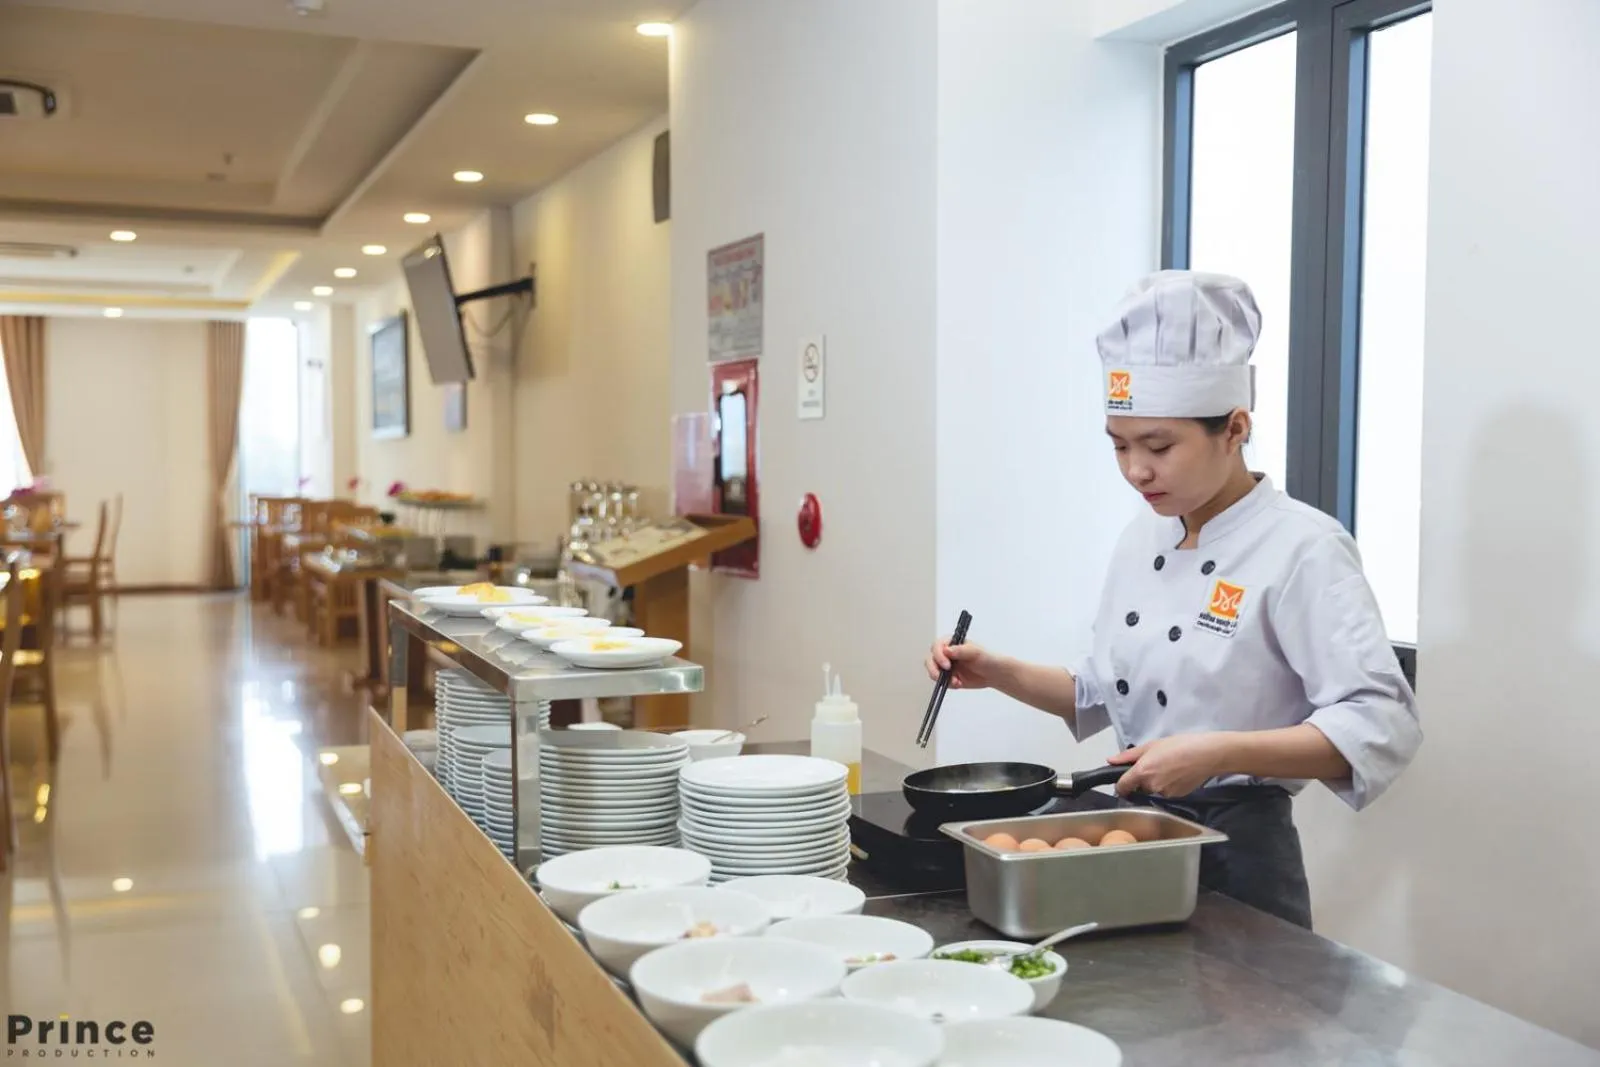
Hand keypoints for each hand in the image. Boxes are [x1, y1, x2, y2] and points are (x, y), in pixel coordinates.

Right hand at [925, 640, 1004, 690]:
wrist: (994, 674)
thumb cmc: (987, 658)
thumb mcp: (976, 652)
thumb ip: (961, 650)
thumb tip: (946, 650)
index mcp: (951, 643)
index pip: (937, 646)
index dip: (939, 655)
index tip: (946, 664)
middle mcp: (946, 653)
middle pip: (930, 659)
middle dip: (934, 668)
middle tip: (943, 675)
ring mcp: (946, 665)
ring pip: (933, 671)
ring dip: (941, 678)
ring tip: (956, 681)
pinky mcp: (948, 677)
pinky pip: (940, 681)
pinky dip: (947, 684)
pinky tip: (959, 683)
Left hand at [1107, 733, 1235, 796]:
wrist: (1206, 754)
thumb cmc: (1179, 745)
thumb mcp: (1151, 745)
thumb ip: (1128, 756)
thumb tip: (1110, 761)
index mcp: (1142, 772)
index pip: (1122, 787)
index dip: (1121, 785)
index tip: (1124, 782)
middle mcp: (1151, 786)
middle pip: (1139, 788)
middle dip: (1142, 780)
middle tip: (1155, 765)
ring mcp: (1165, 793)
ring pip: (1153, 791)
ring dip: (1156, 783)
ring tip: (1169, 768)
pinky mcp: (1177, 797)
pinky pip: (1166, 793)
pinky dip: (1168, 786)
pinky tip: (1177, 774)